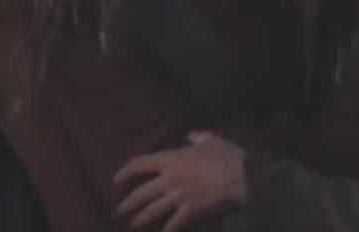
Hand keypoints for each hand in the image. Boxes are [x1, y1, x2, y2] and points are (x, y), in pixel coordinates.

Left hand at [113, 132, 247, 230]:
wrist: (242, 176)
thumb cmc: (226, 154)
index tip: (116, 180)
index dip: (124, 172)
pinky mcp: (189, 211)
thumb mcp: (211, 138)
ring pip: (151, 211)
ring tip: (133, 224)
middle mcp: (168, 180)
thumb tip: (190, 136)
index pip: (139, 164)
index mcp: (171, 159)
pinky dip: (166, 231)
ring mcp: (178, 197)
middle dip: (127, 204)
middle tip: (119, 210)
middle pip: (140, 194)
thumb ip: (197, 137)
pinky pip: (173, 224)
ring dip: (139, 219)